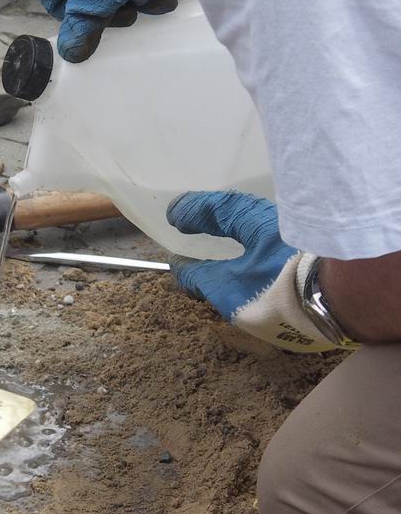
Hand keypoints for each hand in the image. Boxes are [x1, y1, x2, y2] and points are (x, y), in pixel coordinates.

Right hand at [167, 191, 337, 352]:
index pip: (218, 207)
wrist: (339, 306)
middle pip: (240, 214)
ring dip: (234, 232)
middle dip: (214, 218)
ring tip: (216, 242)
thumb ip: (201, 278)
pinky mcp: (309, 256)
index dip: (194, 211)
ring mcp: (295, 239)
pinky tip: (248, 259)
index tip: (173, 216)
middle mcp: (276, 222)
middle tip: (189, 223)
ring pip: (258, 228)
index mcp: (255, 221)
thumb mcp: (230, 290)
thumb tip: (179, 267)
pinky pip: (271, 243)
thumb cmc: (278, 290)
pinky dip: (252, 246)